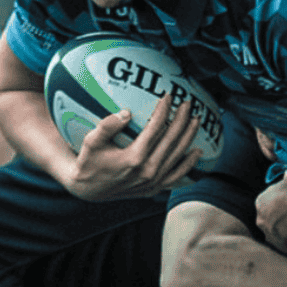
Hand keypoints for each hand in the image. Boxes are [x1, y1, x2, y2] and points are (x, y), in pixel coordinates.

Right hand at [69, 90, 202, 200]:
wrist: (88, 190)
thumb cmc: (89, 161)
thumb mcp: (91, 142)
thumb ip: (106, 126)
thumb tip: (126, 112)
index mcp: (133, 158)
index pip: (155, 129)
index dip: (163, 111)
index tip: (168, 96)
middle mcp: (147, 171)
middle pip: (171, 141)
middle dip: (181, 120)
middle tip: (188, 104)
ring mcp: (153, 182)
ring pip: (177, 156)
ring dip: (189, 137)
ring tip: (196, 121)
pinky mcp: (154, 189)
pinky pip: (176, 176)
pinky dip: (188, 164)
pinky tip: (197, 152)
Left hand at [255, 172, 286, 254]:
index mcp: (260, 203)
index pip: (267, 204)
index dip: (279, 204)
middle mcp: (260, 219)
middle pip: (270, 219)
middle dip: (279, 219)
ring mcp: (268, 234)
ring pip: (276, 233)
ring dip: (284, 231)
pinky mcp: (278, 245)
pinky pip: (285, 245)